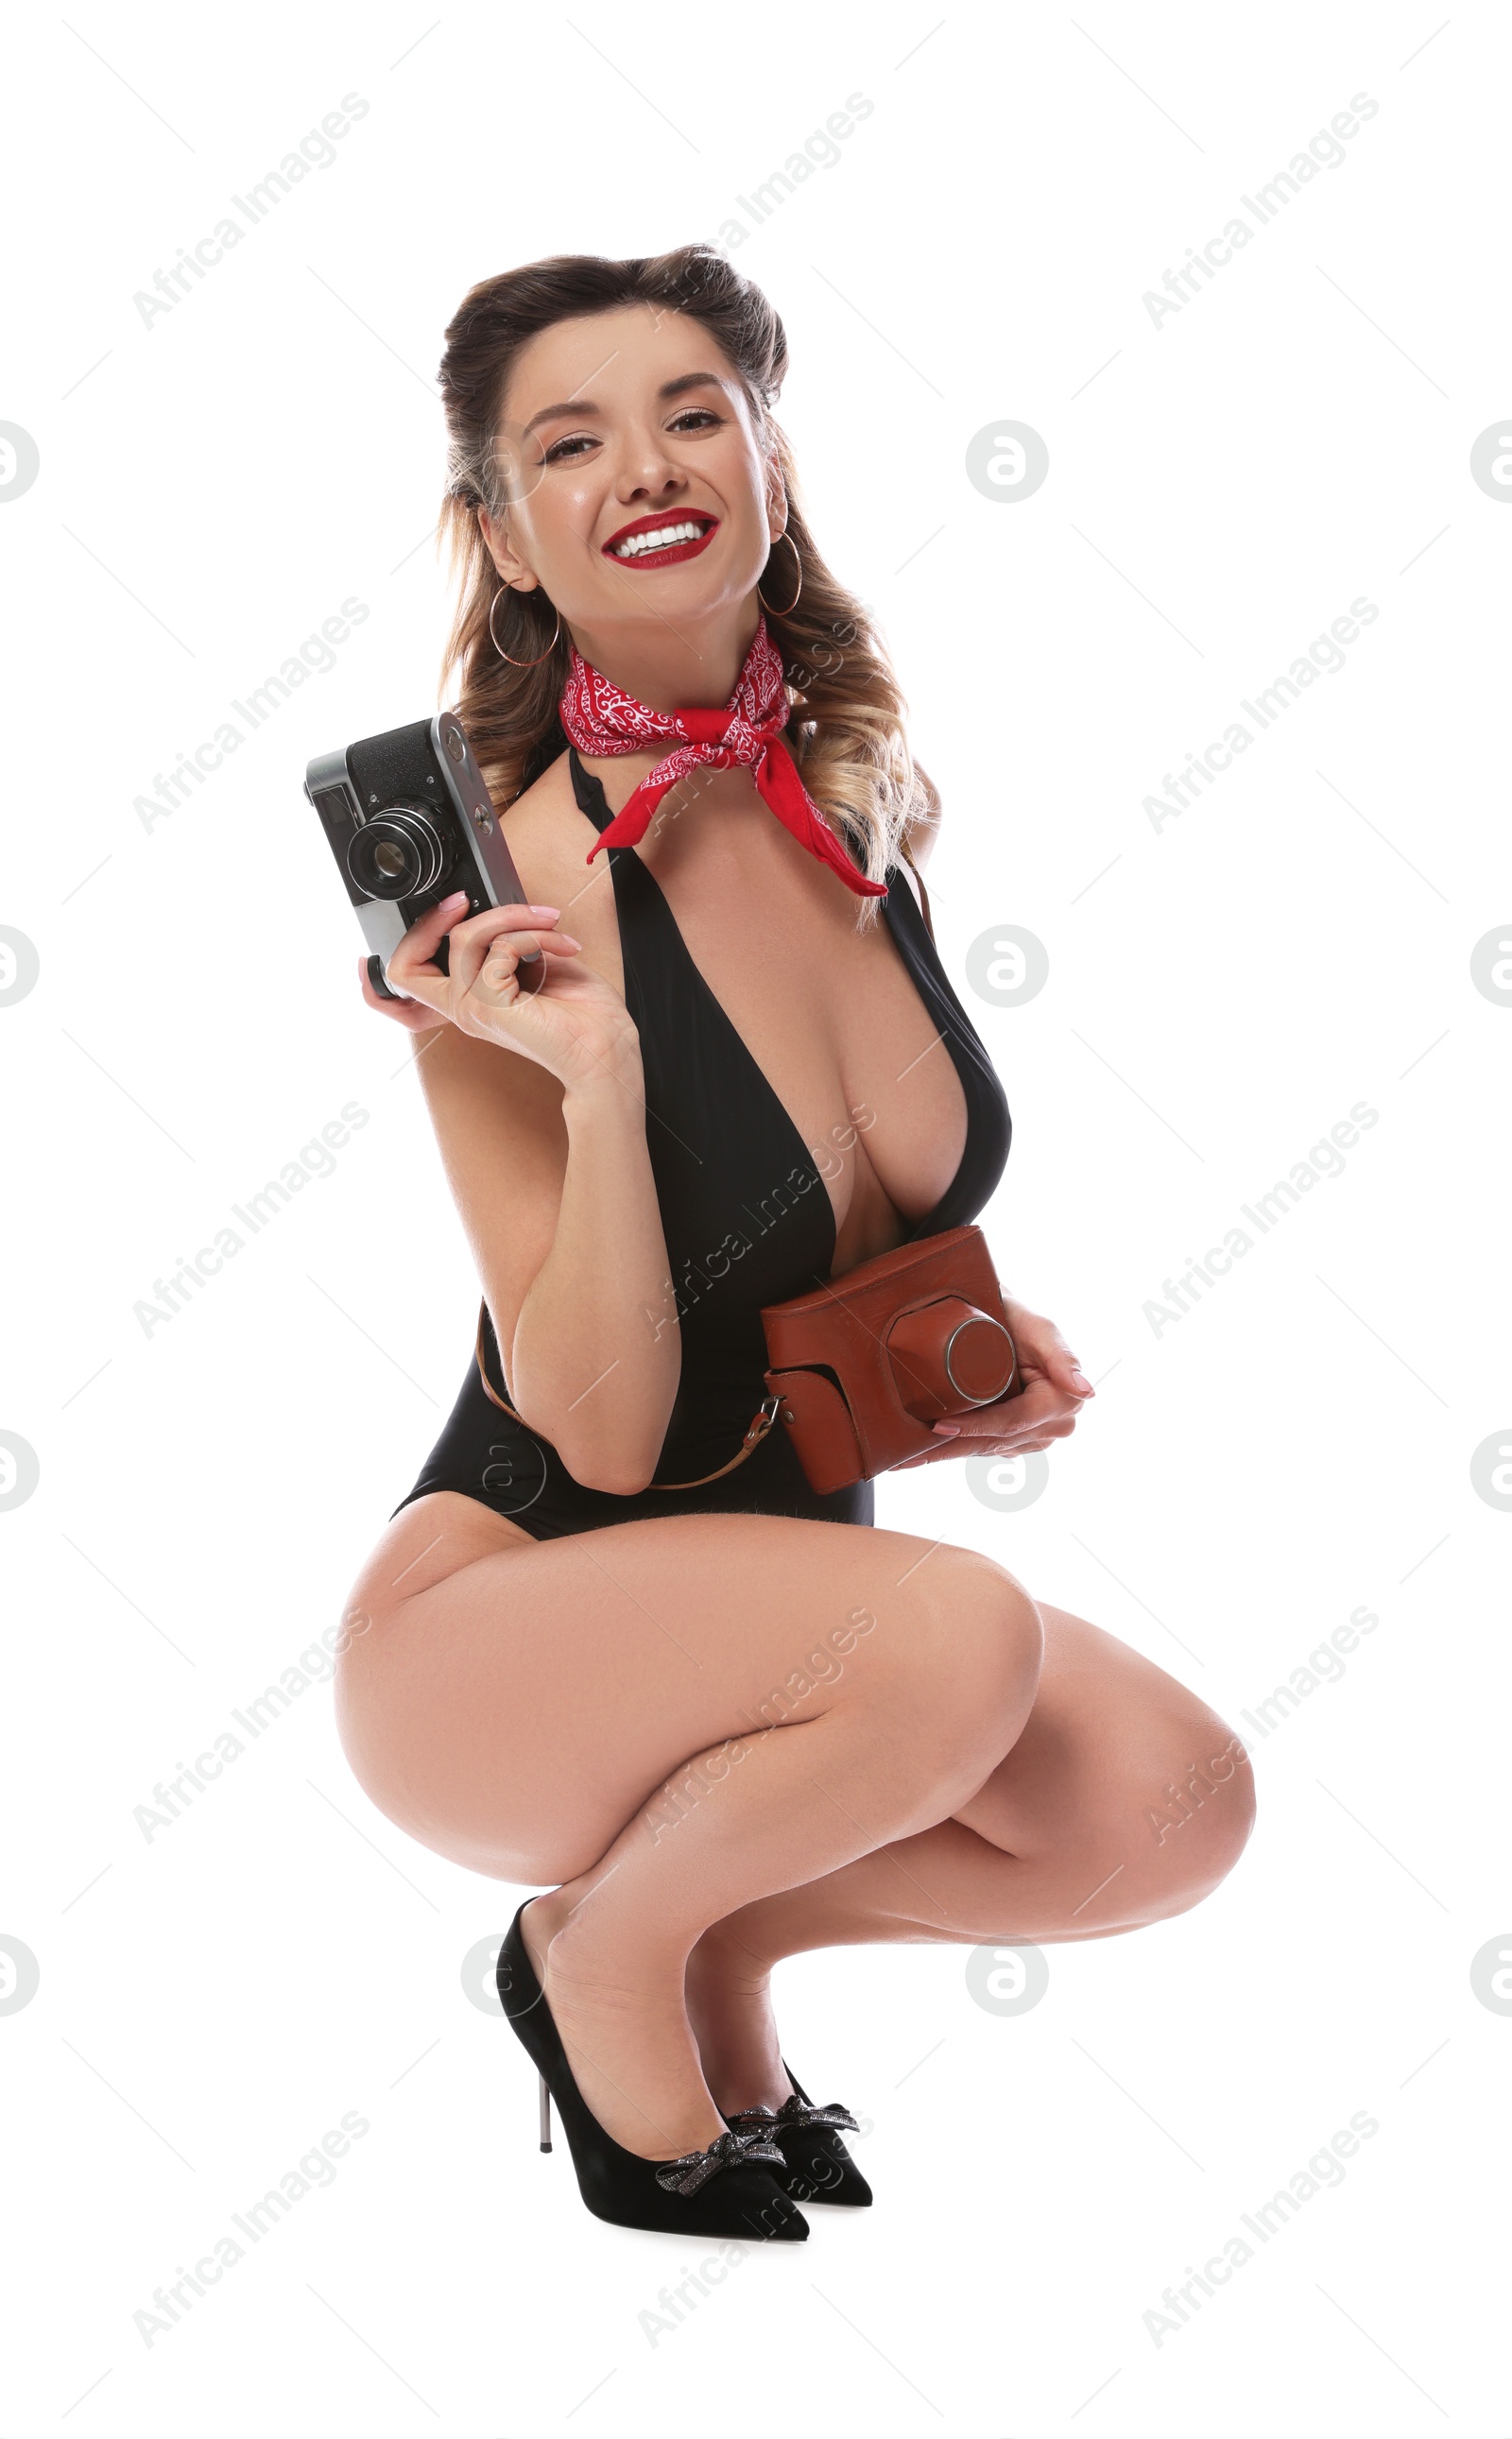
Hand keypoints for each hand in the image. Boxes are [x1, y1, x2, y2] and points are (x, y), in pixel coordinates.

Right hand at [374, 892, 642, 1095]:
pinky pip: (501, 946)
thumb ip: (506, 944)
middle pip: (404, 964)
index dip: (403, 946)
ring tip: (550, 923)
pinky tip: (562, 946)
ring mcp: (472, 1009)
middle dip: (432, 920)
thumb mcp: (535, 967)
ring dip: (514, 916)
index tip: (445, 910)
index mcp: (469, 1001)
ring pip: (465, 937)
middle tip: (468, 900)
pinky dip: (535, 935)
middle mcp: (463, 1008)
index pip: (404, 982)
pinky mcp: (491, 1005)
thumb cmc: (583, 1017)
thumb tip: (497, 911)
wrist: (608, 1052)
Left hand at [893, 1296, 1095, 1469]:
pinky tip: (924, 1452)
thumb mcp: (1040, 1328)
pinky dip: (955, 1447)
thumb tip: (1085, 1392)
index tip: (938, 1426)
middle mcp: (1056, 1425)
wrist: (1001, 1317)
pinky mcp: (1018, 1440)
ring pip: (986, 1450)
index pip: (1013, 1422)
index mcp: (1065, 1401)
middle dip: (950, 1449)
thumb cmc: (1018, 1317)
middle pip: (995, 1442)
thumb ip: (1062, 1356)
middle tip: (907, 1457)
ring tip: (906, 1459)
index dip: (975, 1427)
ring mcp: (1036, 1436)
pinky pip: (984, 1448)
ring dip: (947, 1454)